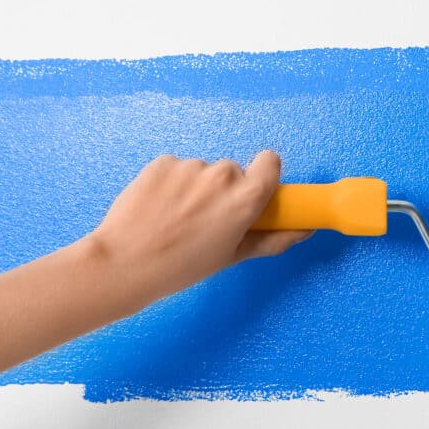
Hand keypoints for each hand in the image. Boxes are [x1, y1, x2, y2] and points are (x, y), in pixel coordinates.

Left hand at [91, 150, 311, 305]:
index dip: (263, 175)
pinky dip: (170, 184)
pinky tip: (157, 209)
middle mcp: (222, 175)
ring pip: (202, 171)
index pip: (270, 162)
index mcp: (245, 197)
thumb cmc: (181, 266)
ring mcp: (190, 166)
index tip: (250, 193)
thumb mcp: (232, 256)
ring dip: (194, 188)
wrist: (125, 263)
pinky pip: (176, 169)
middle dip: (223, 190)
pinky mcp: (163, 162)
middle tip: (204, 220)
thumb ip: (273, 239)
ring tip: (174, 219)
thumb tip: (303, 230)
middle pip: (233, 171)